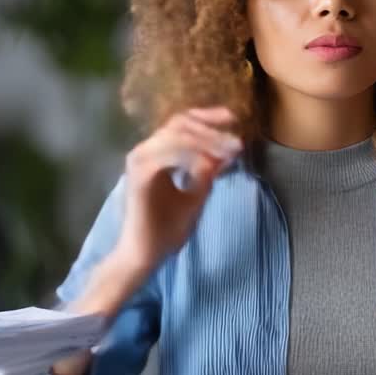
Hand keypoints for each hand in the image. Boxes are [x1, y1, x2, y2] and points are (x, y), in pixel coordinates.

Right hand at [116, 105, 242, 270]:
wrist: (144, 257)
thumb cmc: (165, 230)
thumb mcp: (195, 196)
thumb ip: (207, 174)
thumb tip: (226, 152)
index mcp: (156, 155)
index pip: (181, 124)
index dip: (207, 117)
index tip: (232, 118)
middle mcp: (144, 153)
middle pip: (180, 124)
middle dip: (212, 130)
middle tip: (236, 142)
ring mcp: (139, 163)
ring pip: (174, 136)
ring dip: (205, 140)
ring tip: (229, 150)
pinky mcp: (139, 178)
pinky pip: (166, 155)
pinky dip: (190, 155)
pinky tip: (208, 164)